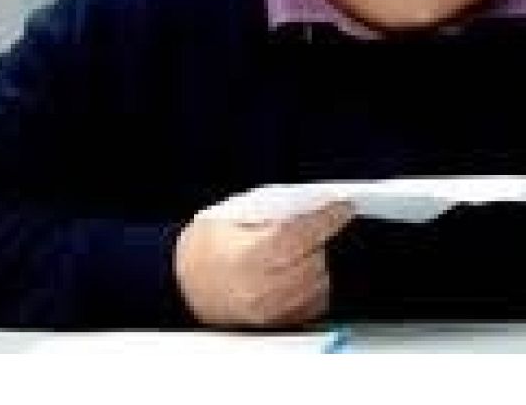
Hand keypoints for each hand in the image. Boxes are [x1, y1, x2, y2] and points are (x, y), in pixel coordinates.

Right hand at [173, 201, 354, 327]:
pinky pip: (315, 303)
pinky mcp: (278, 324)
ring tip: (305, 247)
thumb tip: (312, 202)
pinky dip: (316, 284)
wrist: (182, 286)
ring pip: (320, 282)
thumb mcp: (232, 215)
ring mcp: (271, 310)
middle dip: (323, 238)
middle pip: (315, 259)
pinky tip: (303, 270)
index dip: (326, 218)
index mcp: (248, 256)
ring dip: (320, 260)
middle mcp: (261, 288)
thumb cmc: (205, 248)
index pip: (300, 235)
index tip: (343, 206)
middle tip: (321, 222)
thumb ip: (272, 209)